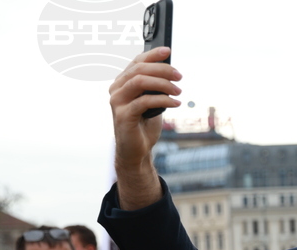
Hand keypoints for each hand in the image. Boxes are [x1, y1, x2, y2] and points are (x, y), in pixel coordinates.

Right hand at [108, 46, 182, 208]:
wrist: (136, 151)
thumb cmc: (144, 125)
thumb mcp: (152, 102)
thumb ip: (156, 87)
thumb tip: (171, 71)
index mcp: (122, 83)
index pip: (136, 62)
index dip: (152, 54)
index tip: (168, 51)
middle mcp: (116, 89)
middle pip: (139, 69)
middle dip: (162, 70)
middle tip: (180, 77)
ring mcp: (117, 102)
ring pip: (140, 82)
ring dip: (163, 84)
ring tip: (179, 91)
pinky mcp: (123, 115)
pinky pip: (144, 101)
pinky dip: (163, 100)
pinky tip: (175, 103)